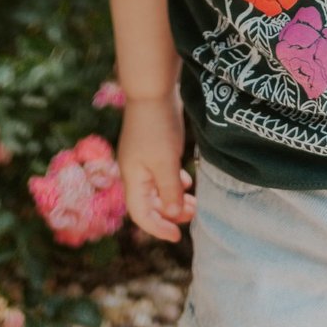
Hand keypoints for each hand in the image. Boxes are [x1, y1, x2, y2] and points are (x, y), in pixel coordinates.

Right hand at [117, 91, 196, 242]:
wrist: (152, 90)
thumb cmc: (158, 127)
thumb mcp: (166, 163)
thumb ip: (169, 191)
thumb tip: (172, 216)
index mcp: (133, 178)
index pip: (141, 214)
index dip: (158, 228)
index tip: (177, 237)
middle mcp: (133, 171)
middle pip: (148, 202)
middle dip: (169, 213)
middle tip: (193, 214)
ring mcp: (141, 158)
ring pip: (156, 188)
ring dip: (173, 197)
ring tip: (193, 201)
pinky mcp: (151, 147)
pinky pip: (160, 173)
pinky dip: (173, 181)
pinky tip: (186, 180)